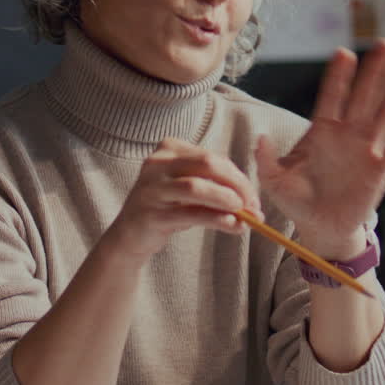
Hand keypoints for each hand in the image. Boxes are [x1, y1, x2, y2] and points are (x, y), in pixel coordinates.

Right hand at [107, 137, 262, 259]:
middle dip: (237, 186)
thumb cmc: (166, 209)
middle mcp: (157, 163)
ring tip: (244, 214)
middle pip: (208, 165)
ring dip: (226, 200)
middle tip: (253, 206)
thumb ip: (218, 191)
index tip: (254, 198)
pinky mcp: (150, 214)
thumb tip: (254, 206)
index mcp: (169, 148)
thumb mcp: (191, 194)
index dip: (239, 177)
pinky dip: (215, 219)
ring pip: (197, 187)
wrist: (130, 235)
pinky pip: (189, 214)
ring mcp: (151, 188)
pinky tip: (231, 226)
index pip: (214, 158)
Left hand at [256, 39, 384, 256]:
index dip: (338, 77)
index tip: (344, 53)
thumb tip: (259, 139)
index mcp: (323, 132)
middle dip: (377, 71)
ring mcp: (367, 151)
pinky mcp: (380, 173)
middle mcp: (348, 136)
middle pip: (365, 97)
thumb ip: (265, 161)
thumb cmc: (296, 201)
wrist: (320, 227)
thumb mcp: (273, 182)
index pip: (332, 98)